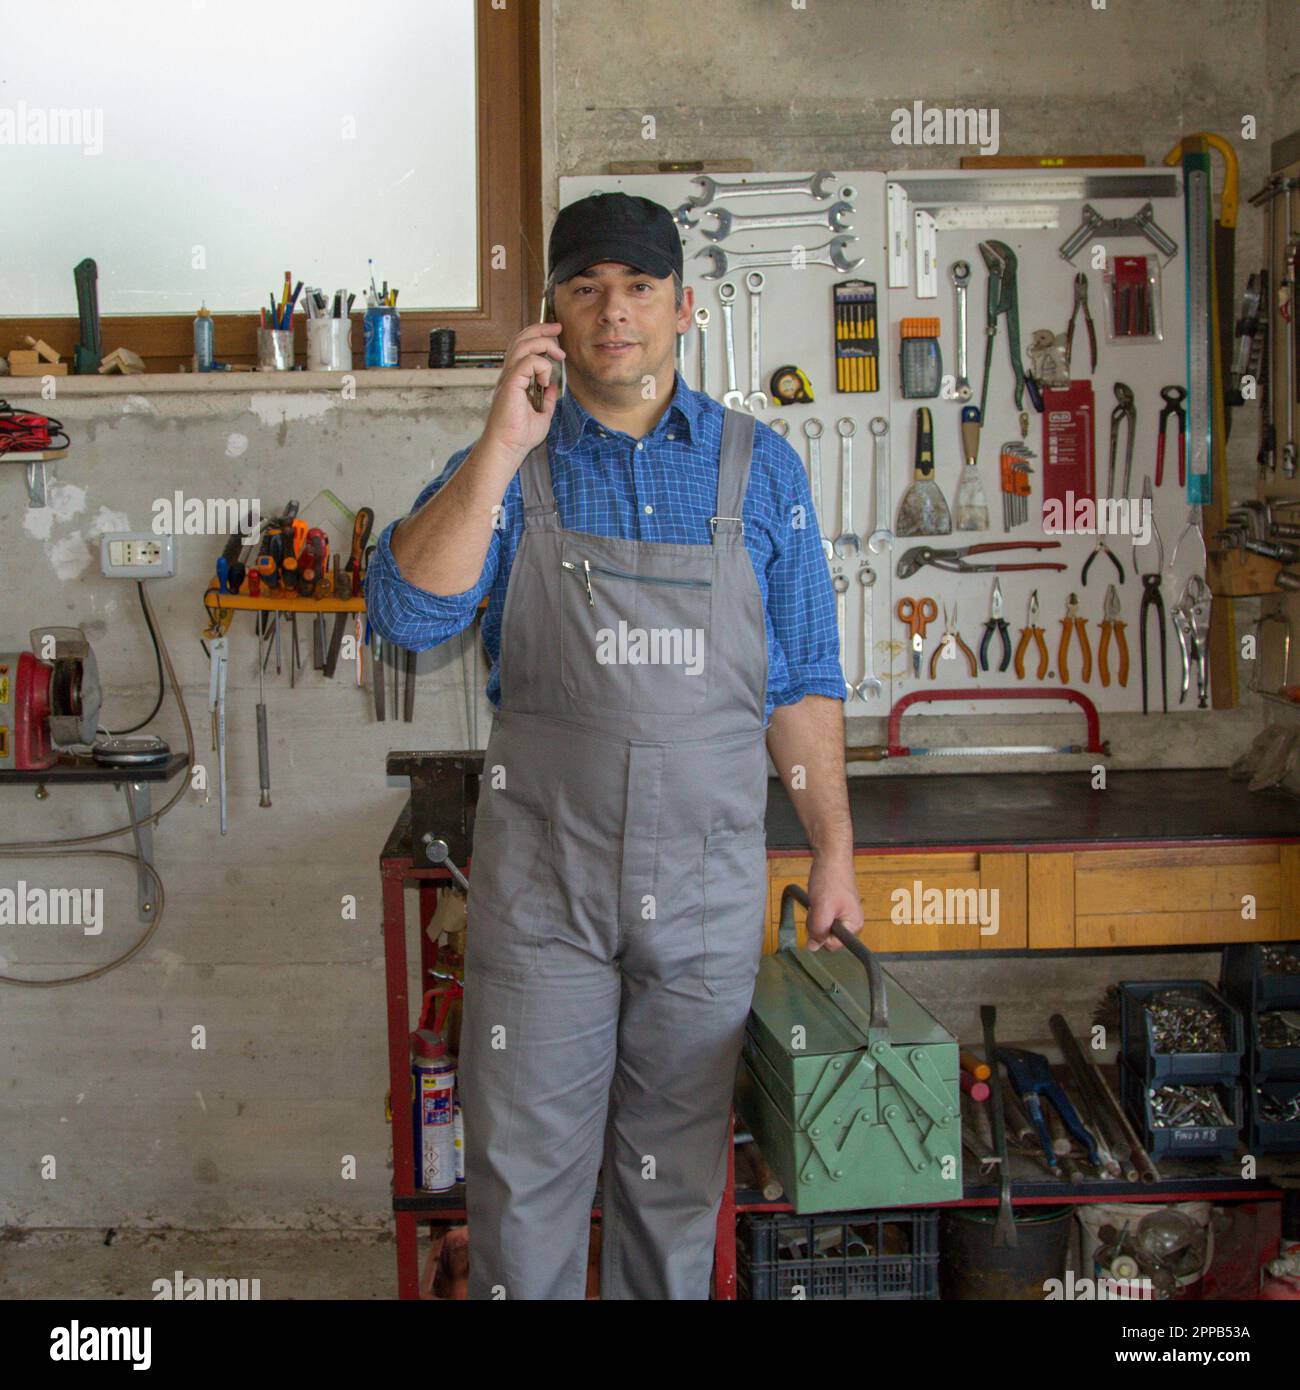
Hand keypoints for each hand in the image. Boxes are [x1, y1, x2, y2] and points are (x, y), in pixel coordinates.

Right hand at [481, 321, 564, 459]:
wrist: (508, 448)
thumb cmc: (520, 436)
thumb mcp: (542, 415)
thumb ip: (548, 400)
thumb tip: (554, 387)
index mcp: (515, 380)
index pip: (523, 347)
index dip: (538, 336)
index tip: (556, 334)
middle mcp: (509, 375)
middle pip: (521, 339)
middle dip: (541, 329)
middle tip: (558, 328)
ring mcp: (508, 378)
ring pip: (523, 345)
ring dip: (544, 344)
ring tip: (559, 354)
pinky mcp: (510, 384)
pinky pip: (526, 362)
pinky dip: (541, 366)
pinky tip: (546, 381)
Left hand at [804, 853, 862, 951]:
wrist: (830, 856)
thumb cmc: (830, 879)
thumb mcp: (822, 908)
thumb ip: (819, 930)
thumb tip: (813, 947)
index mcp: (854, 924)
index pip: (833, 945)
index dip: (820, 935)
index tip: (818, 919)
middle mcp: (851, 921)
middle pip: (827, 937)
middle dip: (817, 925)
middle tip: (817, 907)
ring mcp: (843, 914)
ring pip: (823, 926)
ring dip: (815, 916)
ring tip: (818, 900)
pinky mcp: (836, 907)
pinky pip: (822, 916)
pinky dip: (816, 909)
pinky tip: (817, 898)